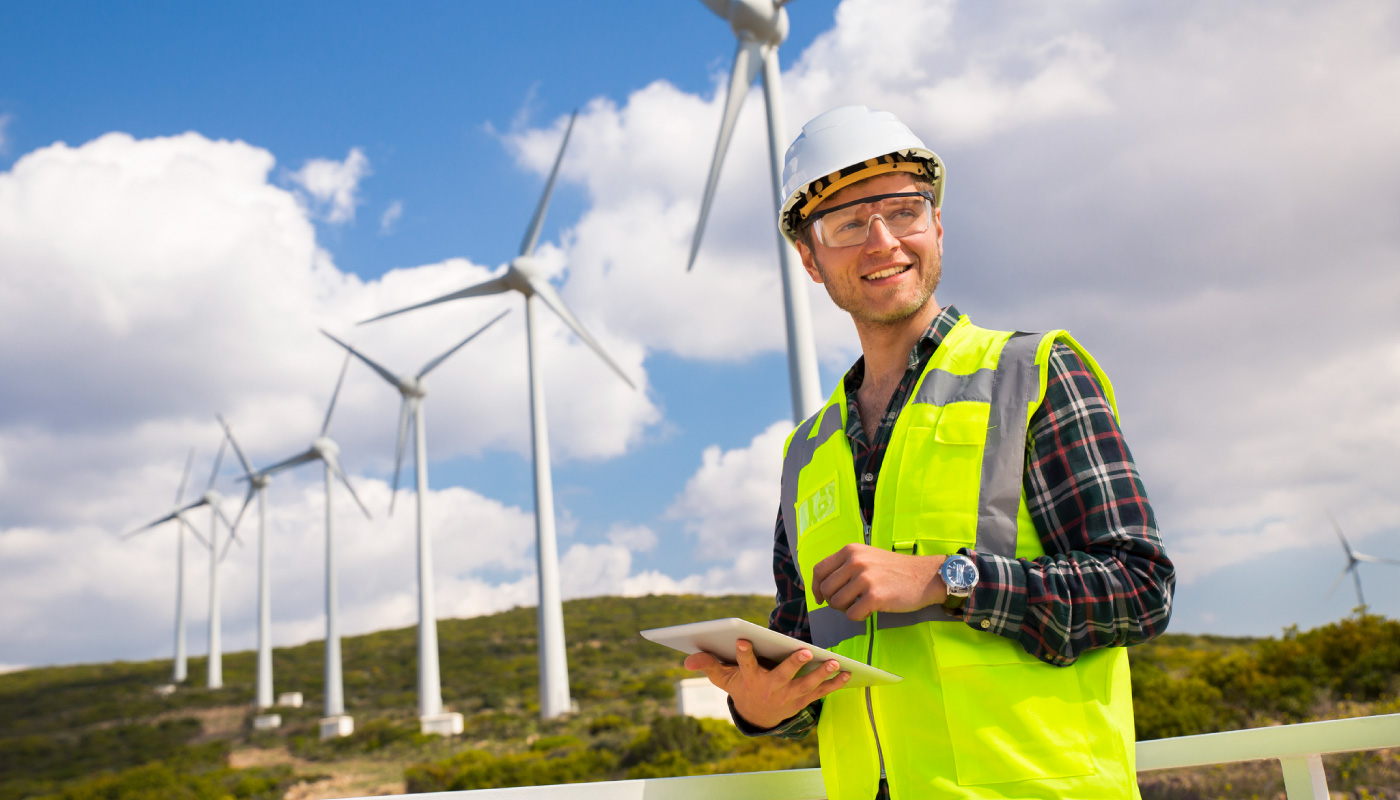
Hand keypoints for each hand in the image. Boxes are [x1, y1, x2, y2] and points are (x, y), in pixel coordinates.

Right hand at [684, 639, 849, 729]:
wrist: (758, 716)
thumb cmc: (740, 687)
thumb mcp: (723, 678)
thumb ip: (709, 665)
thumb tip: (688, 659)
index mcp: (750, 680)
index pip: (745, 666)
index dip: (743, 654)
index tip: (743, 640)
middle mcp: (770, 689)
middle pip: (782, 676)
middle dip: (793, 664)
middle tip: (804, 651)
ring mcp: (788, 696)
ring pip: (806, 685)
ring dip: (821, 674)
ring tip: (833, 662)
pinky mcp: (803, 700)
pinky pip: (820, 693)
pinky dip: (834, 684)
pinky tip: (846, 672)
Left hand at [812, 543, 946, 620]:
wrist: (926, 576)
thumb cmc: (896, 570)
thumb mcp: (867, 556)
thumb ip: (846, 566)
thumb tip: (823, 587)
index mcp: (850, 551)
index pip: (819, 570)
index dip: (816, 587)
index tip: (820, 598)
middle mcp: (855, 561)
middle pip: (826, 590)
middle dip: (834, 601)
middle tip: (849, 603)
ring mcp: (865, 578)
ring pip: (836, 603)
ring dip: (846, 610)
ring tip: (861, 605)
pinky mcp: (875, 596)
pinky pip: (852, 615)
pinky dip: (858, 617)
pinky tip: (870, 611)